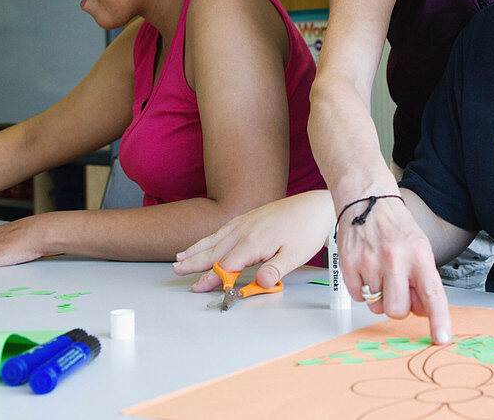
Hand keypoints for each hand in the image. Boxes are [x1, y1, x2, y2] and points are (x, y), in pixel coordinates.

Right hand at [173, 190, 333, 292]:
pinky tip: (204, 241)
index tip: (198, 288)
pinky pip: (223, 229)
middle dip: (194, 262)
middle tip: (177, 270)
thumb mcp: (296, 255)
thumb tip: (263, 283)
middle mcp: (245, 230)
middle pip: (214, 250)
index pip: (226, 265)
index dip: (212, 278)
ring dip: (197, 248)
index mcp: (254, 242)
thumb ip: (276, 269)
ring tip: (181, 257)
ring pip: (216, 238)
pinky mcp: (250, 217)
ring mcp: (246, 222)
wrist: (316, 206)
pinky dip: (210, 237)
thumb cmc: (307, 230)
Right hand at [335, 194, 450, 344]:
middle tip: (397, 288)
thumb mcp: (419, 248)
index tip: (441, 338)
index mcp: (418, 254)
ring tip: (380, 273)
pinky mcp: (348, 264)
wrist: (366, 199)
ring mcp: (369, 262)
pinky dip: (362, 289)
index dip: (438, 319)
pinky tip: (366, 269)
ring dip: (379, 297)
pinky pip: (358, 297)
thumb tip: (422, 312)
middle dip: (398, 306)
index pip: (432, 293)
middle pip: (398, 310)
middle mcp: (395, 258)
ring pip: (376, 307)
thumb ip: (422, 280)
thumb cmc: (396, 226)